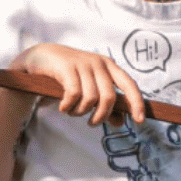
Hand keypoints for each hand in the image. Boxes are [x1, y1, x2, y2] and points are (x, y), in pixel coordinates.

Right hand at [13, 43, 146, 125]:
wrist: (41, 57)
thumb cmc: (69, 75)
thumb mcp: (89, 88)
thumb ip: (105, 105)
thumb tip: (120, 122)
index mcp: (109, 66)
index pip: (129, 85)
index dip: (137, 103)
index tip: (139, 120)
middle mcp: (99, 63)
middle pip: (109, 97)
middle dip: (101, 116)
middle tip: (92, 123)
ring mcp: (83, 64)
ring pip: (91, 98)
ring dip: (80, 112)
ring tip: (72, 111)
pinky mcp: (67, 67)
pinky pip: (74, 95)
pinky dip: (68, 107)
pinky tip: (63, 107)